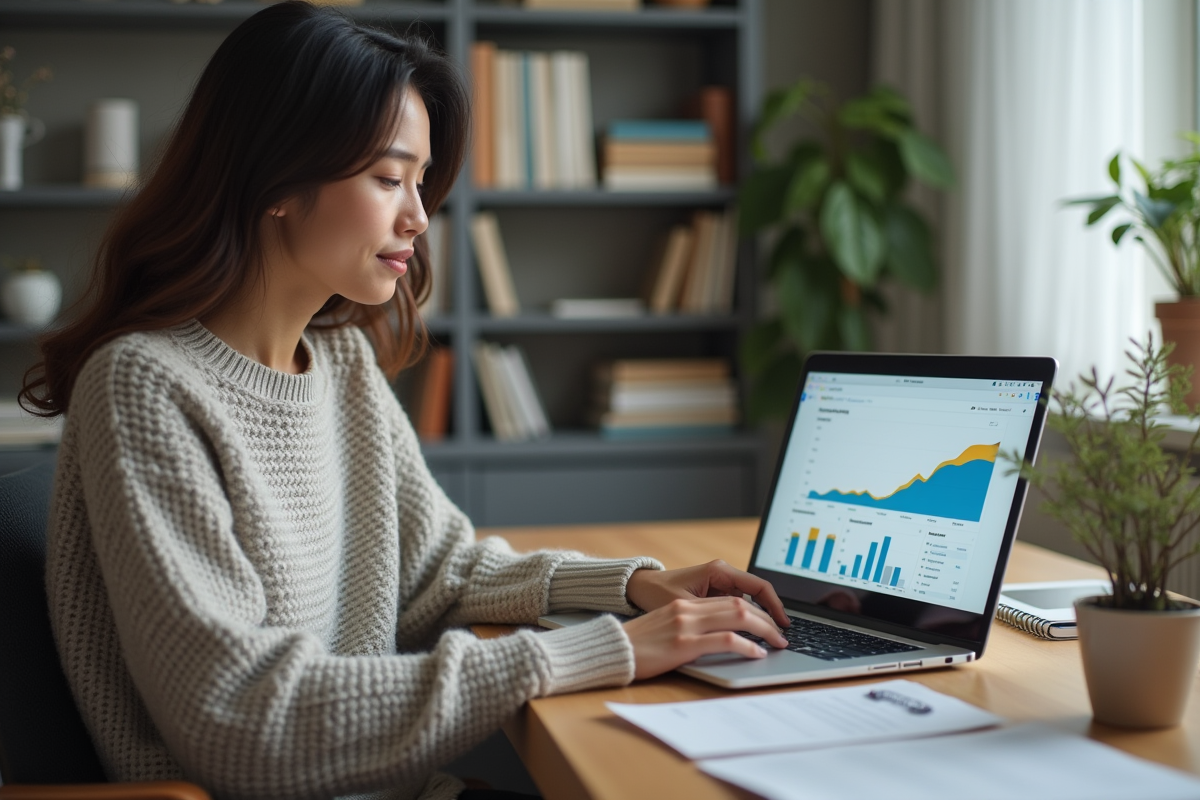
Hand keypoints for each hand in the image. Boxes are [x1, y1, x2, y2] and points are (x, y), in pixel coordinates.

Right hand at [622, 596, 788, 679]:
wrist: (610, 651)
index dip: (757, 608)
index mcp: (685, 604)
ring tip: (777, 643)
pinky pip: (725, 640)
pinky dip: (747, 645)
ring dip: (764, 630)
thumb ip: (691, 626)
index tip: (770, 621)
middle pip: (740, 604)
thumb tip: (720, 637)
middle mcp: (688, 609)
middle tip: (781, 634)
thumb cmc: (636, 645)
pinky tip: (757, 653)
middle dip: (767, 619)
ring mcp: (686, 624)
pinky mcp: (684, 644)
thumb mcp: (666, 628)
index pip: (731, 597)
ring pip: (738, 617)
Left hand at [625, 560, 790, 627]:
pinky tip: (751, 636)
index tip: (783, 626)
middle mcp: (723, 573)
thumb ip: (711, 618)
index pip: (759, 587)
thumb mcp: (686, 608)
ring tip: (769, 640)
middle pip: (758, 595)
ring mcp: (719, 582)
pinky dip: (745, 619)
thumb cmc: (658, 593)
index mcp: (719, 571)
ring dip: (759, 619)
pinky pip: (736, 605)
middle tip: (781, 639)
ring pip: (749, 602)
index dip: (774, 607)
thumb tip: (737, 633)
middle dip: (771, 617)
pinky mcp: (714, 592)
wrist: (640, 587)